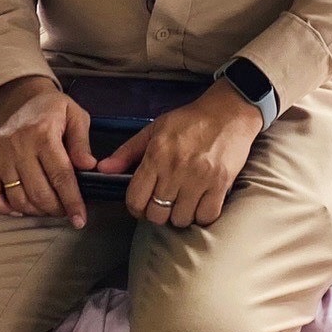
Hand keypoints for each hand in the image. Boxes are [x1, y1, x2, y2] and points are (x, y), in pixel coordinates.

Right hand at [0, 75, 95, 226]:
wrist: (19, 96)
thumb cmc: (51, 109)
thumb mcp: (75, 115)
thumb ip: (82, 142)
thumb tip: (89, 167)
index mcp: (43, 134)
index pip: (61, 176)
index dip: (72, 201)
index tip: (80, 220)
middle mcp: (19, 146)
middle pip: (39, 192)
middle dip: (56, 209)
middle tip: (65, 211)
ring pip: (17, 198)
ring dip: (35, 211)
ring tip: (48, 208)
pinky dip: (5, 210)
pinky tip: (20, 209)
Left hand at [99, 79, 263, 228]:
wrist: (229, 112)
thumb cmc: (190, 120)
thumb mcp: (154, 129)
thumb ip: (126, 152)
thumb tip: (102, 170)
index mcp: (156, 155)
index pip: (136, 199)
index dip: (135, 207)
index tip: (142, 204)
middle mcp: (176, 169)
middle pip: (157, 214)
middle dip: (157, 213)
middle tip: (164, 203)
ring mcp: (200, 178)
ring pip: (181, 219)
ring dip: (179, 215)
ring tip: (183, 202)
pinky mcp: (221, 184)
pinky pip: (206, 217)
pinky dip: (201, 215)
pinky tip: (200, 203)